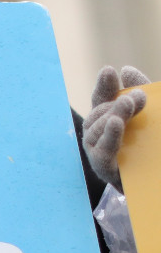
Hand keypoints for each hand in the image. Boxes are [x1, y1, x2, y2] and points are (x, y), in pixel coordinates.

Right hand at [82, 66, 149, 189]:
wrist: (160, 182)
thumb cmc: (155, 150)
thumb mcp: (153, 118)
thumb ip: (142, 93)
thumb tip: (127, 70)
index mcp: (110, 121)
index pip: (102, 98)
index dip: (104, 85)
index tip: (110, 72)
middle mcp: (100, 135)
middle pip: (99, 112)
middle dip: (116, 102)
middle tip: (137, 96)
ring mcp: (99, 152)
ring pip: (97, 129)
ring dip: (113, 114)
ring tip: (128, 104)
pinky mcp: (104, 169)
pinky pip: (103, 150)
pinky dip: (109, 135)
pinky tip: (116, 122)